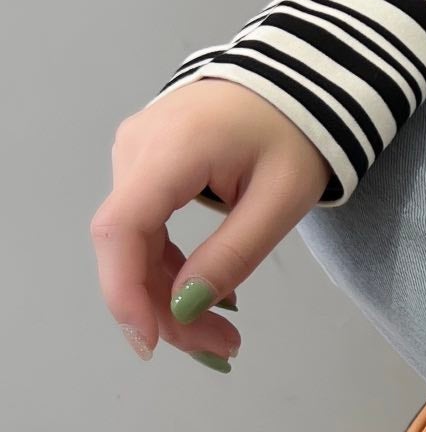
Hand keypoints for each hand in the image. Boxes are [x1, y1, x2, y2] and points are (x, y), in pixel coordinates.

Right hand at [91, 80, 330, 367]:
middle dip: (165, 309)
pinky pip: (147, 227)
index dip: (124, 291)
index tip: (151, 342)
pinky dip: (171, 268)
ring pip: (135, 243)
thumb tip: (185, 308)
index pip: (121, 228)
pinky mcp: (147, 164)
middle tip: (220, 351)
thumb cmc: (298, 133)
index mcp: (171, 149)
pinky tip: (205, 298)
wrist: (298, 81)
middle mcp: (137, 148)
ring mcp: (136, 153)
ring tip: (222, 337)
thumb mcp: (281, 201)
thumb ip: (233, 254)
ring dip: (169, 295)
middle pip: (128, 246)